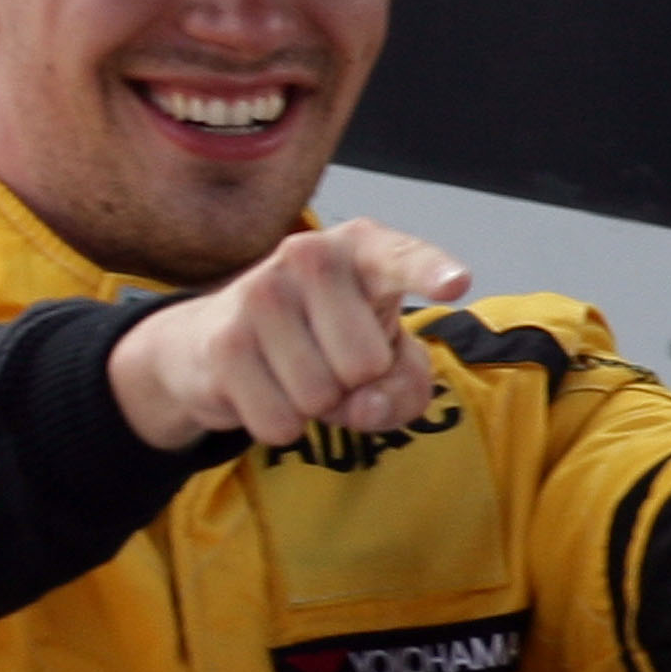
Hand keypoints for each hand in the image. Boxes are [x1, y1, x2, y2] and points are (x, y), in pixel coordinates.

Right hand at [108, 219, 472, 451]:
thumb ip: (403, 388)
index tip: (456, 285)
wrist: (214, 341)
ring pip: (319, 397)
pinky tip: (262, 388)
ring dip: (313, 406)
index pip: (402, 259)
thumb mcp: (384, 360)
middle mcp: (308, 253)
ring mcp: (260, 293)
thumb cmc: (323, 341)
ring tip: (293, 371)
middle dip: (352, 384)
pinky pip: (279, 422)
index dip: (429, 274)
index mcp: (363, 247)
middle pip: (365, 364)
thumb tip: (364, 406)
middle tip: (327, 359)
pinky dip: (278, 424)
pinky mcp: (223, 341)